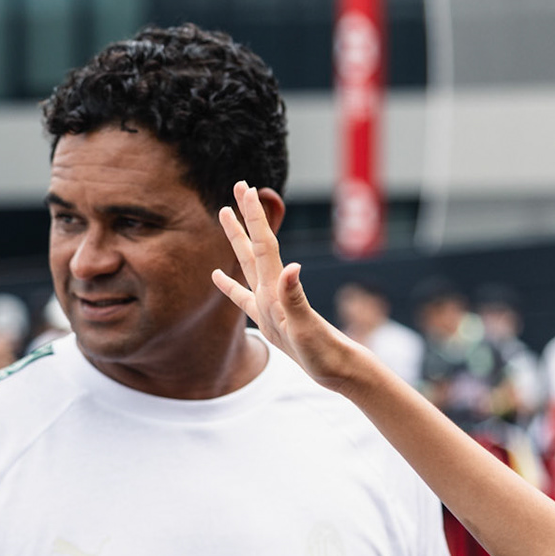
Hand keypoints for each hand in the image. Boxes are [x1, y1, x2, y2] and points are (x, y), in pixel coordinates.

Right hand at [210, 181, 373, 390]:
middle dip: (245, 215)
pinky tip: (217, 275)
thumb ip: (296, 298)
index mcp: (277, 289)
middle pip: (254, 245)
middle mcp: (272, 290)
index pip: (262, 245)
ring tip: (225, 216)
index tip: (245, 189)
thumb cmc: (323, 352)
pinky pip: (241, 296)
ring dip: (236, 239)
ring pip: (246, 263)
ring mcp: (269, 303)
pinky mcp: (267, 319)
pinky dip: (228, 284)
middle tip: (238, 186)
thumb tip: (291, 267)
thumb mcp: (306, 327)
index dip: (253, 217)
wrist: (337, 369)